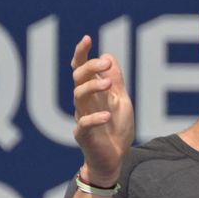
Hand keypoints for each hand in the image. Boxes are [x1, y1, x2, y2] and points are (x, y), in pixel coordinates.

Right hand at [71, 35, 133, 185]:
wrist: (115, 159)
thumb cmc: (116, 129)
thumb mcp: (121, 101)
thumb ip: (116, 81)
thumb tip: (110, 56)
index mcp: (93, 94)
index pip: (81, 69)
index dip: (82, 54)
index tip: (87, 39)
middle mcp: (84, 103)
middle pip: (78, 78)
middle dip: (90, 67)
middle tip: (105, 63)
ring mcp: (82, 118)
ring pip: (78, 96)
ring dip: (92, 86)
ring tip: (108, 84)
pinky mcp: (84, 136)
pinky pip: (84, 124)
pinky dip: (95, 118)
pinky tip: (107, 115)